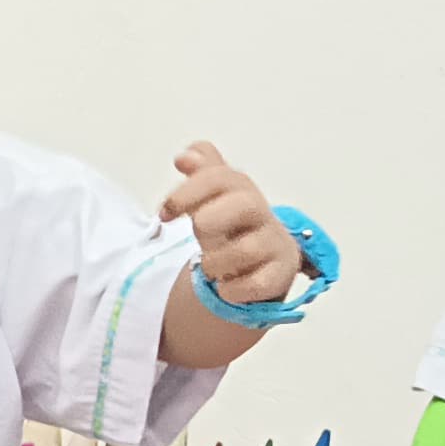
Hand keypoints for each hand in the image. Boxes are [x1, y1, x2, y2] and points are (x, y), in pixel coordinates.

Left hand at [162, 141, 297, 306]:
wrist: (259, 265)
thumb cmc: (231, 229)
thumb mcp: (212, 201)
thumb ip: (202, 174)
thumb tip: (185, 156)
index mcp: (242, 191)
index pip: (220, 178)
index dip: (188, 192)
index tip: (163, 213)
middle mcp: (263, 214)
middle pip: (245, 203)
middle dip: (211, 221)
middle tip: (199, 235)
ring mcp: (275, 244)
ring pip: (246, 249)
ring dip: (216, 262)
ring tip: (211, 268)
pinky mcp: (280, 274)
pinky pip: (257, 283)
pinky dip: (233, 289)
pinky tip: (225, 289)